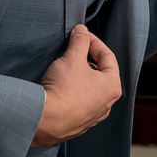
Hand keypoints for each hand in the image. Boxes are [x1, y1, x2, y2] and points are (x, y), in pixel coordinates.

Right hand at [32, 25, 120, 146]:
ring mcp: (92, 116)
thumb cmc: (64, 90)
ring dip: (78, 76)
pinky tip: (60, 88)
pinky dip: (71, 92)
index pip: (108, 56)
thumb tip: (81, 31)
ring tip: (64, 68)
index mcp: (112, 86)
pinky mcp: (77, 124)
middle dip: (86, 59)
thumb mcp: (72, 57)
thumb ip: (80, 41)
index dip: (94, 42)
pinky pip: (78, 103)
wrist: (44, 121)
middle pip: (99, 73)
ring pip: (88, 89)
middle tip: (72, 51)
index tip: (82, 35)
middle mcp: (106, 104)